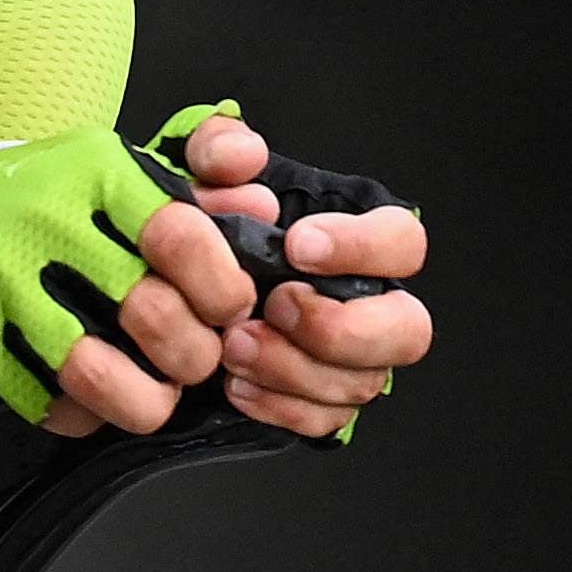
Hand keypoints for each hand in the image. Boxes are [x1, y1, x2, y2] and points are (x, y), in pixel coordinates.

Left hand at [53, 109, 431, 439]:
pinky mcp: (319, 404)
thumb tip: (243, 155)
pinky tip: (236, 386)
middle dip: (340, 327)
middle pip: (408, 330)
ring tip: (235, 347)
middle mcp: (368, 305)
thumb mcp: (195, 175)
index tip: (298, 246)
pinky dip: (280, 407)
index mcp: (358, 246)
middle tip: (275, 307)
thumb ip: (216, 149)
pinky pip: (324, 422)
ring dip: (295, 369)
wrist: (164, 294)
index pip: (404, 243)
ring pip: (361, 383)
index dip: (363, 247)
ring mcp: (349, 362)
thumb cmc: (197, 231)